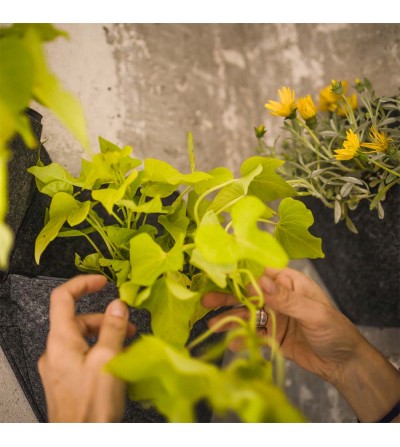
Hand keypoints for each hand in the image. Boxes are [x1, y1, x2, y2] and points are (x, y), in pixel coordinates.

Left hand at [38, 275, 135, 421]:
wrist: (83, 439)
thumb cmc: (90, 406)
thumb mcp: (108, 360)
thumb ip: (113, 328)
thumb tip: (117, 305)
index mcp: (61, 341)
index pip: (63, 297)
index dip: (82, 284)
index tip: (101, 281)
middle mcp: (56, 351)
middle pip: (79, 320)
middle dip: (105, 318)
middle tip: (127, 324)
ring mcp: (60, 367)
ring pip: (84, 338)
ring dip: (107, 335)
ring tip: (127, 344)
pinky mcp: (68, 380)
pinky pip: (85, 355)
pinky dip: (102, 351)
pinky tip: (118, 361)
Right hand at [203, 267, 362, 383]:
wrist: (344, 364)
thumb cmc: (335, 331)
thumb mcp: (313, 312)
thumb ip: (286, 299)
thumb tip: (259, 282)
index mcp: (289, 283)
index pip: (260, 272)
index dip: (239, 273)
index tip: (218, 274)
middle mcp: (278, 297)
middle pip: (248, 294)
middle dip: (227, 297)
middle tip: (205, 300)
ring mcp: (273, 317)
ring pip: (247, 315)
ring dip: (230, 319)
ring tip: (212, 325)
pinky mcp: (271, 335)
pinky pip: (252, 334)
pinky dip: (242, 339)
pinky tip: (233, 344)